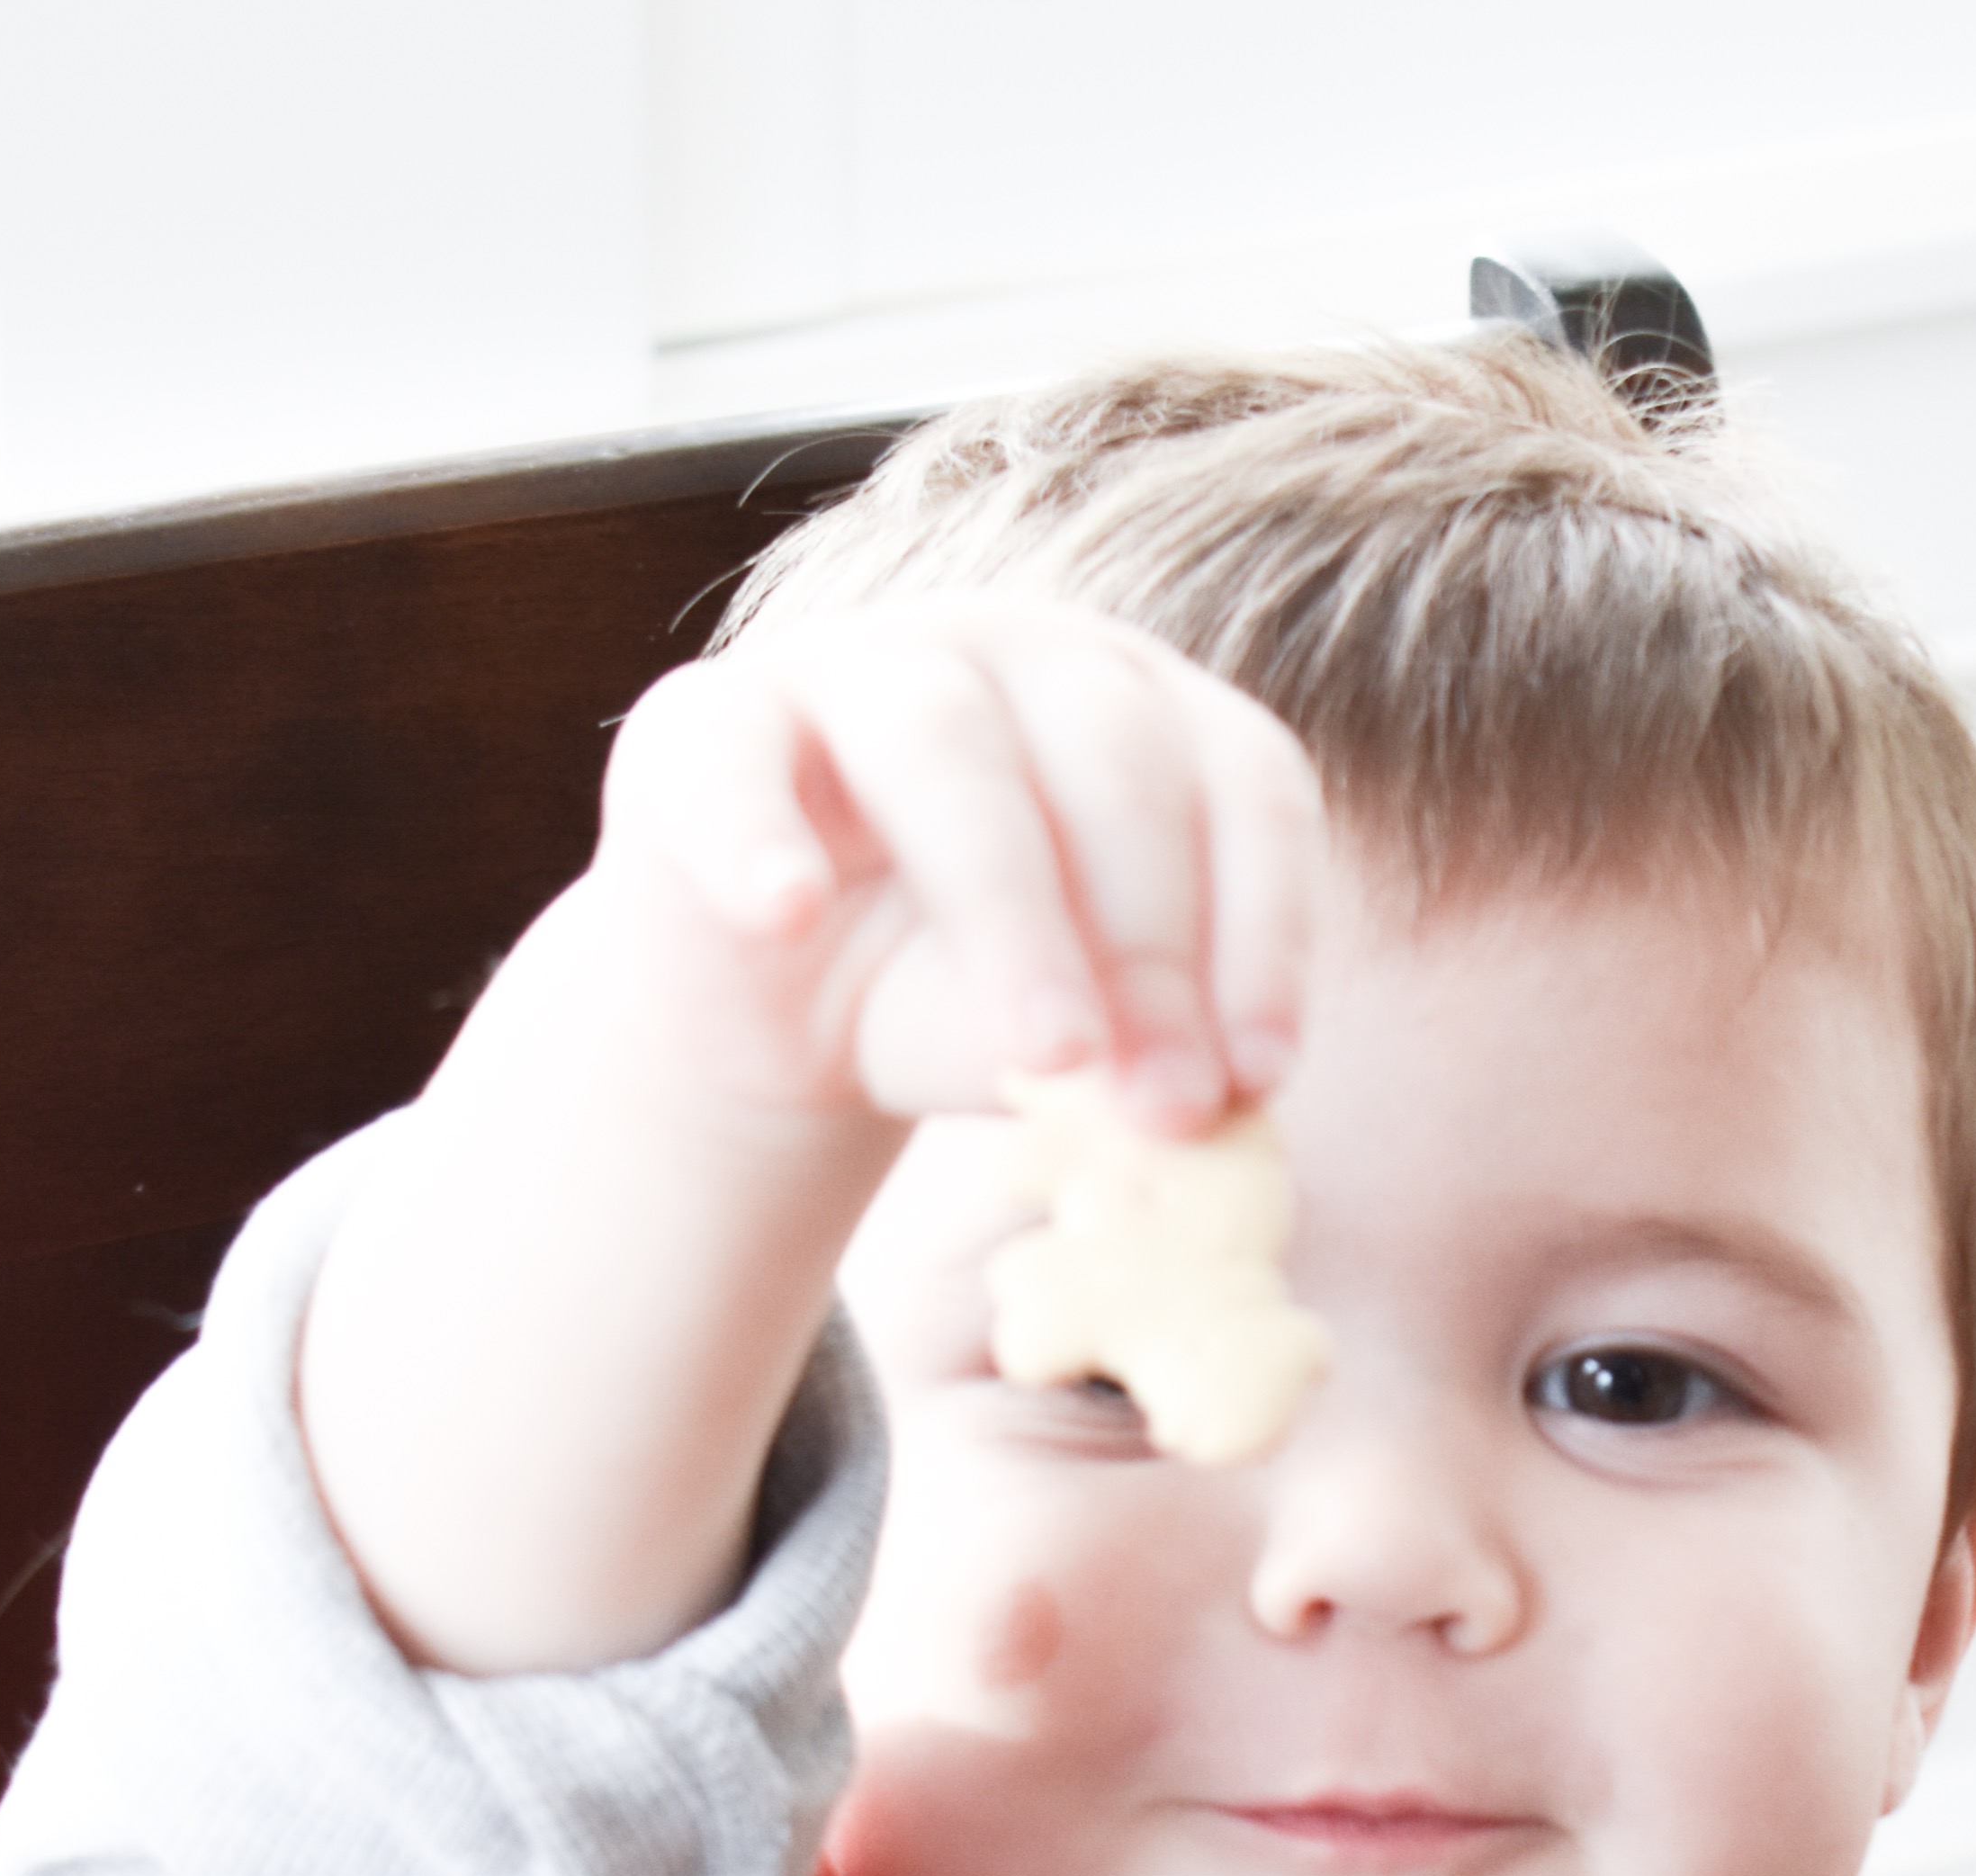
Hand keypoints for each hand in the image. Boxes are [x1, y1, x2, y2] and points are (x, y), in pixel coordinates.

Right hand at [589, 596, 1328, 1133]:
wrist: (777, 1019)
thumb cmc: (961, 1003)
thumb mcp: (1069, 1040)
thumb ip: (1132, 1060)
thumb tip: (1200, 1119)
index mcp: (1149, 712)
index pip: (1246, 785)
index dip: (1266, 933)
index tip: (1263, 1077)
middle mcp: (1023, 655)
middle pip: (1116, 769)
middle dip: (1155, 953)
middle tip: (1168, 1107)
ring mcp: (859, 665)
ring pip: (950, 753)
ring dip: (1013, 911)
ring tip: (1049, 1055)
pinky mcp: (709, 718)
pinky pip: (734, 761)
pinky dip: (759, 836)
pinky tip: (790, 915)